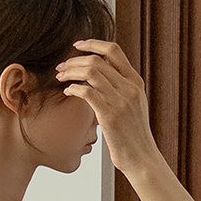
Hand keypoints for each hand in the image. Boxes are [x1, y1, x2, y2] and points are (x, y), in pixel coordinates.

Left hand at [55, 36, 155, 192]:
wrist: (141, 157)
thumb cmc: (133, 133)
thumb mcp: (133, 104)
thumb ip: (121, 86)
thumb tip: (102, 71)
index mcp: (135, 82)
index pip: (114, 51)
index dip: (93, 43)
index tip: (77, 45)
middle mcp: (129, 88)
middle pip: (97, 60)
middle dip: (74, 60)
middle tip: (61, 66)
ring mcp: (120, 101)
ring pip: (90, 72)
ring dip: (70, 72)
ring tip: (60, 77)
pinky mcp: (109, 115)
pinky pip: (87, 92)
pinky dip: (73, 88)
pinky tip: (67, 92)